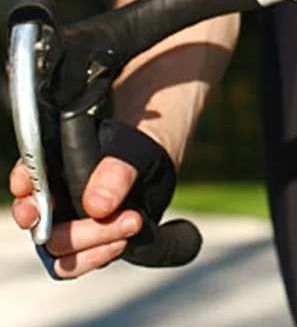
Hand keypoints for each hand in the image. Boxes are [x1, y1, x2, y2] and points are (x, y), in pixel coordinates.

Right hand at [9, 157, 143, 278]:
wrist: (154, 164)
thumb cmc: (137, 149)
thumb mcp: (134, 149)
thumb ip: (116, 170)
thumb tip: (98, 206)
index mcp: (54, 165)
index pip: (26, 176)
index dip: (26, 184)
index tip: (35, 195)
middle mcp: (52, 197)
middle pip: (40, 222)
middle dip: (72, 229)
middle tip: (111, 215)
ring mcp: (65, 223)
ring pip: (57, 249)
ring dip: (90, 245)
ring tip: (131, 225)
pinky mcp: (83, 243)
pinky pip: (75, 263)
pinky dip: (95, 257)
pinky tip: (121, 242)